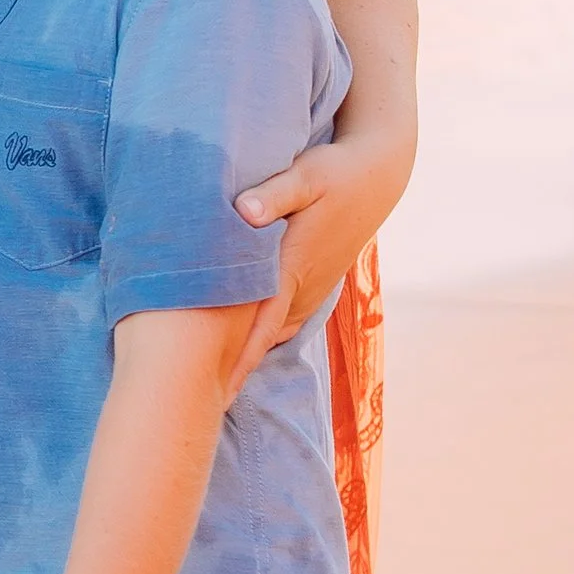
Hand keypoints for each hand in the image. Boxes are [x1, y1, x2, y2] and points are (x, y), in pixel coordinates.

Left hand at [232, 120, 413, 371]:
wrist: (379, 178)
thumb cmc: (336, 174)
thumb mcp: (305, 177)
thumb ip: (274, 195)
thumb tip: (245, 213)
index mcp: (292, 267)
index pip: (259, 324)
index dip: (236, 360)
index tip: (214, 391)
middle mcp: (302, 287)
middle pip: (259, 338)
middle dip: (231, 367)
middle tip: (194, 399)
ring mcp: (311, 289)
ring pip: (271, 332)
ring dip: (245, 355)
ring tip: (211, 384)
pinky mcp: (314, 284)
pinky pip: (282, 319)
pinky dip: (260, 336)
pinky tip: (237, 347)